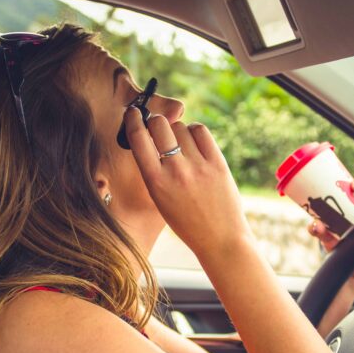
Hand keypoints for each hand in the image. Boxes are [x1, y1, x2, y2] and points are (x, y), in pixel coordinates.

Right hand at [125, 108, 251, 254]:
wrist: (219, 239)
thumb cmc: (186, 222)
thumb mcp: (160, 199)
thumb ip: (153, 170)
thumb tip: (150, 136)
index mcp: (155, 182)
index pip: (137, 139)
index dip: (133, 120)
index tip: (133, 113)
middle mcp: (175, 171)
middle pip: (159, 124)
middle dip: (156, 122)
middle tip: (159, 127)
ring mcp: (198, 166)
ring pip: (181, 127)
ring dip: (178, 130)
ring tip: (182, 144)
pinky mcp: (218, 163)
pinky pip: (201, 131)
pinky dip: (195, 131)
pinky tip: (195, 141)